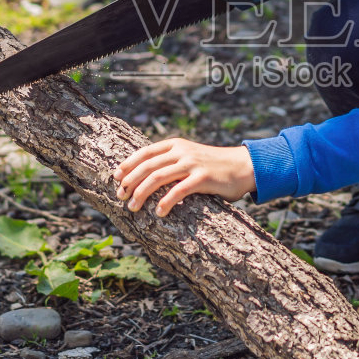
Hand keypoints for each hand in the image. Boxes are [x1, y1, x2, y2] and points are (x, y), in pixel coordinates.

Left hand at [113, 138, 256, 216]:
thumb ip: (171, 162)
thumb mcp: (189, 157)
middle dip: (130, 182)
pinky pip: (178, 191)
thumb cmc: (213, 166)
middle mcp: (181, 151)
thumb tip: (144, 177)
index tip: (116, 177)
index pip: (144, 152)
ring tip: (133, 207)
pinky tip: (159, 213)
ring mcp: (192, 163)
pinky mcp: (203, 178)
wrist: (243, 166)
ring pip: (157, 177)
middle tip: (121, 197)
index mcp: (175, 145)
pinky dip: (165, 202)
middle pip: (147, 166)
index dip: (128, 164)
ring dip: (141, 193)